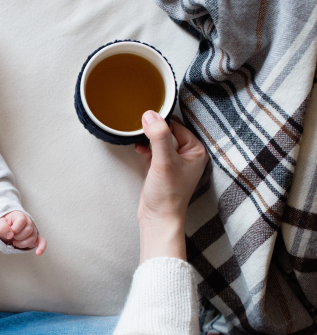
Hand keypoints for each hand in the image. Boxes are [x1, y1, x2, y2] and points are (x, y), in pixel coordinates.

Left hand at [0, 211, 46, 254]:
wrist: (6, 227)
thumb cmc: (4, 225)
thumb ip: (2, 227)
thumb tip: (10, 235)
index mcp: (20, 216)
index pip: (22, 221)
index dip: (15, 228)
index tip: (10, 231)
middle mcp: (29, 222)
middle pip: (28, 230)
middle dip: (18, 237)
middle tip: (12, 237)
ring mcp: (33, 230)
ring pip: (32, 238)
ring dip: (22, 243)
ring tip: (15, 242)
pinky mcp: (35, 238)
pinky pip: (42, 242)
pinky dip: (41, 247)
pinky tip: (38, 253)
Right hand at [135, 111, 207, 261]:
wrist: (158, 218)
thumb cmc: (167, 196)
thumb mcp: (164, 162)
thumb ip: (159, 136)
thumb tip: (150, 115)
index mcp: (196, 150)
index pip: (176, 125)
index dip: (160, 123)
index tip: (146, 122)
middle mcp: (187, 154)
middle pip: (167, 131)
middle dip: (152, 131)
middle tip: (141, 132)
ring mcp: (174, 161)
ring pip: (158, 139)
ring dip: (147, 139)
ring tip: (140, 144)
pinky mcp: (161, 167)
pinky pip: (153, 149)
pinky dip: (145, 148)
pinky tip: (139, 150)